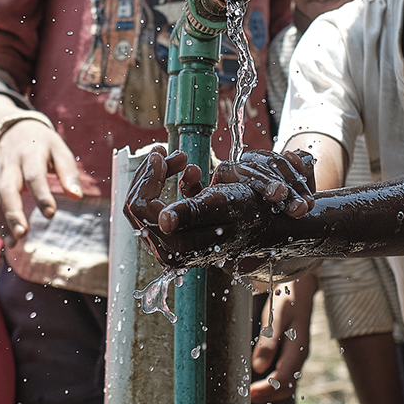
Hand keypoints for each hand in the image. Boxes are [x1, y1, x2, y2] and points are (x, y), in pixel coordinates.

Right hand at [0, 118, 81, 247]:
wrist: (14, 130)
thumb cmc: (43, 145)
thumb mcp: (60, 150)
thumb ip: (68, 172)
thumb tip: (77, 196)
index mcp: (30, 154)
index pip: (34, 176)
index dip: (42, 195)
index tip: (51, 214)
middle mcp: (9, 165)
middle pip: (7, 189)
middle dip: (13, 213)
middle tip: (23, 233)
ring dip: (0, 222)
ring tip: (13, 243)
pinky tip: (4, 237)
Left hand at [122, 147, 302, 268]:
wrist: (266, 221)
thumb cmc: (247, 211)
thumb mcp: (223, 204)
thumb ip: (192, 212)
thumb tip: (165, 221)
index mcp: (179, 245)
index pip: (142, 208)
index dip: (147, 178)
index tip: (161, 155)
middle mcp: (170, 250)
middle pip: (137, 207)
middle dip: (149, 174)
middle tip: (165, 152)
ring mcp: (171, 244)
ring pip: (144, 206)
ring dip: (157, 176)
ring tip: (180, 157)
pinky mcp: (176, 236)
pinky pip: (157, 208)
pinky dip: (168, 184)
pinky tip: (191, 171)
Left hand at [250, 275, 313, 402]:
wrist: (300, 285)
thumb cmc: (286, 299)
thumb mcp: (275, 318)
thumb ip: (268, 343)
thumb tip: (258, 368)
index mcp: (298, 349)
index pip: (283, 379)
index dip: (266, 390)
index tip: (248, 393)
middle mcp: (300, 355)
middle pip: (287, 386)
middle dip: (268, 395)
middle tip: (247, 397)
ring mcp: (298, 354)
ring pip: (288, 381)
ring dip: (271, 390)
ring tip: (251, 392)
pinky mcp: (293, 350)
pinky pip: (286, 373)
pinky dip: (273, 381)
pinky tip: (259, 378)